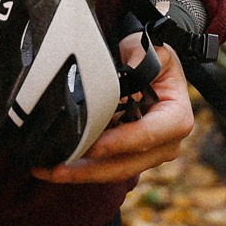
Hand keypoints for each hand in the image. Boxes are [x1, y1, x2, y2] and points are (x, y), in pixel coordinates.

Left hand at [33, 41, 195, 184]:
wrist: (154, 66)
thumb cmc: (155, 59)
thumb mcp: (153, 52)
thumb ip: (140, 59)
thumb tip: (121, 71)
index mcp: (176, 120)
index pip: (146, 136)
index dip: (118, 143)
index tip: (91, 147)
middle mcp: (166, 144)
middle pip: (126, 164)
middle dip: (90, 170)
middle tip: (58, 170)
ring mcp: (148, 155)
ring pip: (112, 172)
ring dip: (81, 173)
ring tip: (49, 170)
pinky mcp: (130, 157)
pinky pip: (105, 167)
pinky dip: (82, 168)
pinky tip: (56, 166)